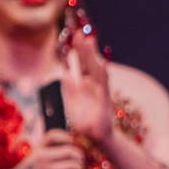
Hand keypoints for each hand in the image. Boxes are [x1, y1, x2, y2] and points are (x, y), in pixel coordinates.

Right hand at [18, 128, 86, 168]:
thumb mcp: (36, 154)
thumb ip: (50, 148)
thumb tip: (75, 146)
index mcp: (39, 147)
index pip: (54, 135)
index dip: (67, 136)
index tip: (73, 141)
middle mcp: (42, 157)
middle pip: (68, 151)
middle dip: (78, 155)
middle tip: (80, 159)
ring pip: (72, 166)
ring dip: (79, 168)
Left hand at [62, 23, 113, 144]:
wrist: (93, 136)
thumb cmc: (83, 121)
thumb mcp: (71, 102)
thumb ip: (68, 87)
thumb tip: (64, 72)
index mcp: (84, 84)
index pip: (81, 63)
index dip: (78, 51)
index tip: (75, 36)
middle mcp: (93, 84)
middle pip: (88, 62)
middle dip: (84, 48)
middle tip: (81, 32)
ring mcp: (99, 90)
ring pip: (95, 69)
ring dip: (93, 55)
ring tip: (90, 41)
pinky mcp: (104, 100)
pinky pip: (104, 85)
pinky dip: (103, 74)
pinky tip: (103, 63)